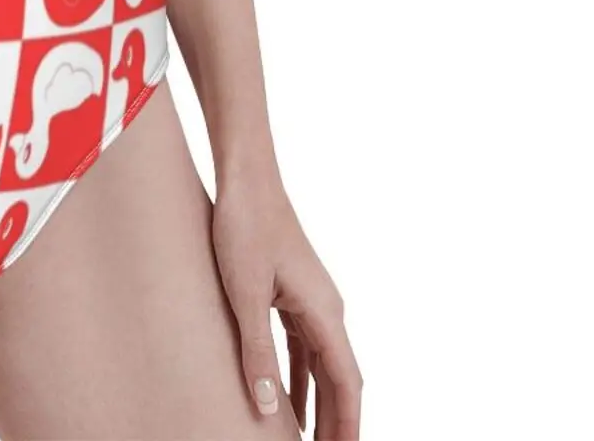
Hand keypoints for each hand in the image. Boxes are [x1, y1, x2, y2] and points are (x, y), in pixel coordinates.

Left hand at [212, 169, 360, 437]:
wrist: (245, 176)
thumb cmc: (245, 226)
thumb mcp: (245, 293)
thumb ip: (256, 351)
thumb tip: (264, 407)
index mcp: (324, 311)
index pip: (347, 383)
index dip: (348, 424)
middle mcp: (326, 308)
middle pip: (340, 379)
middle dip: (337, 421)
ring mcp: (310, 299)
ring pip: (321, 365)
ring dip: (318, 403)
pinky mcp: (291, 291)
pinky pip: (302, 346)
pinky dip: (299, 377)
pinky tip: (284, 400)